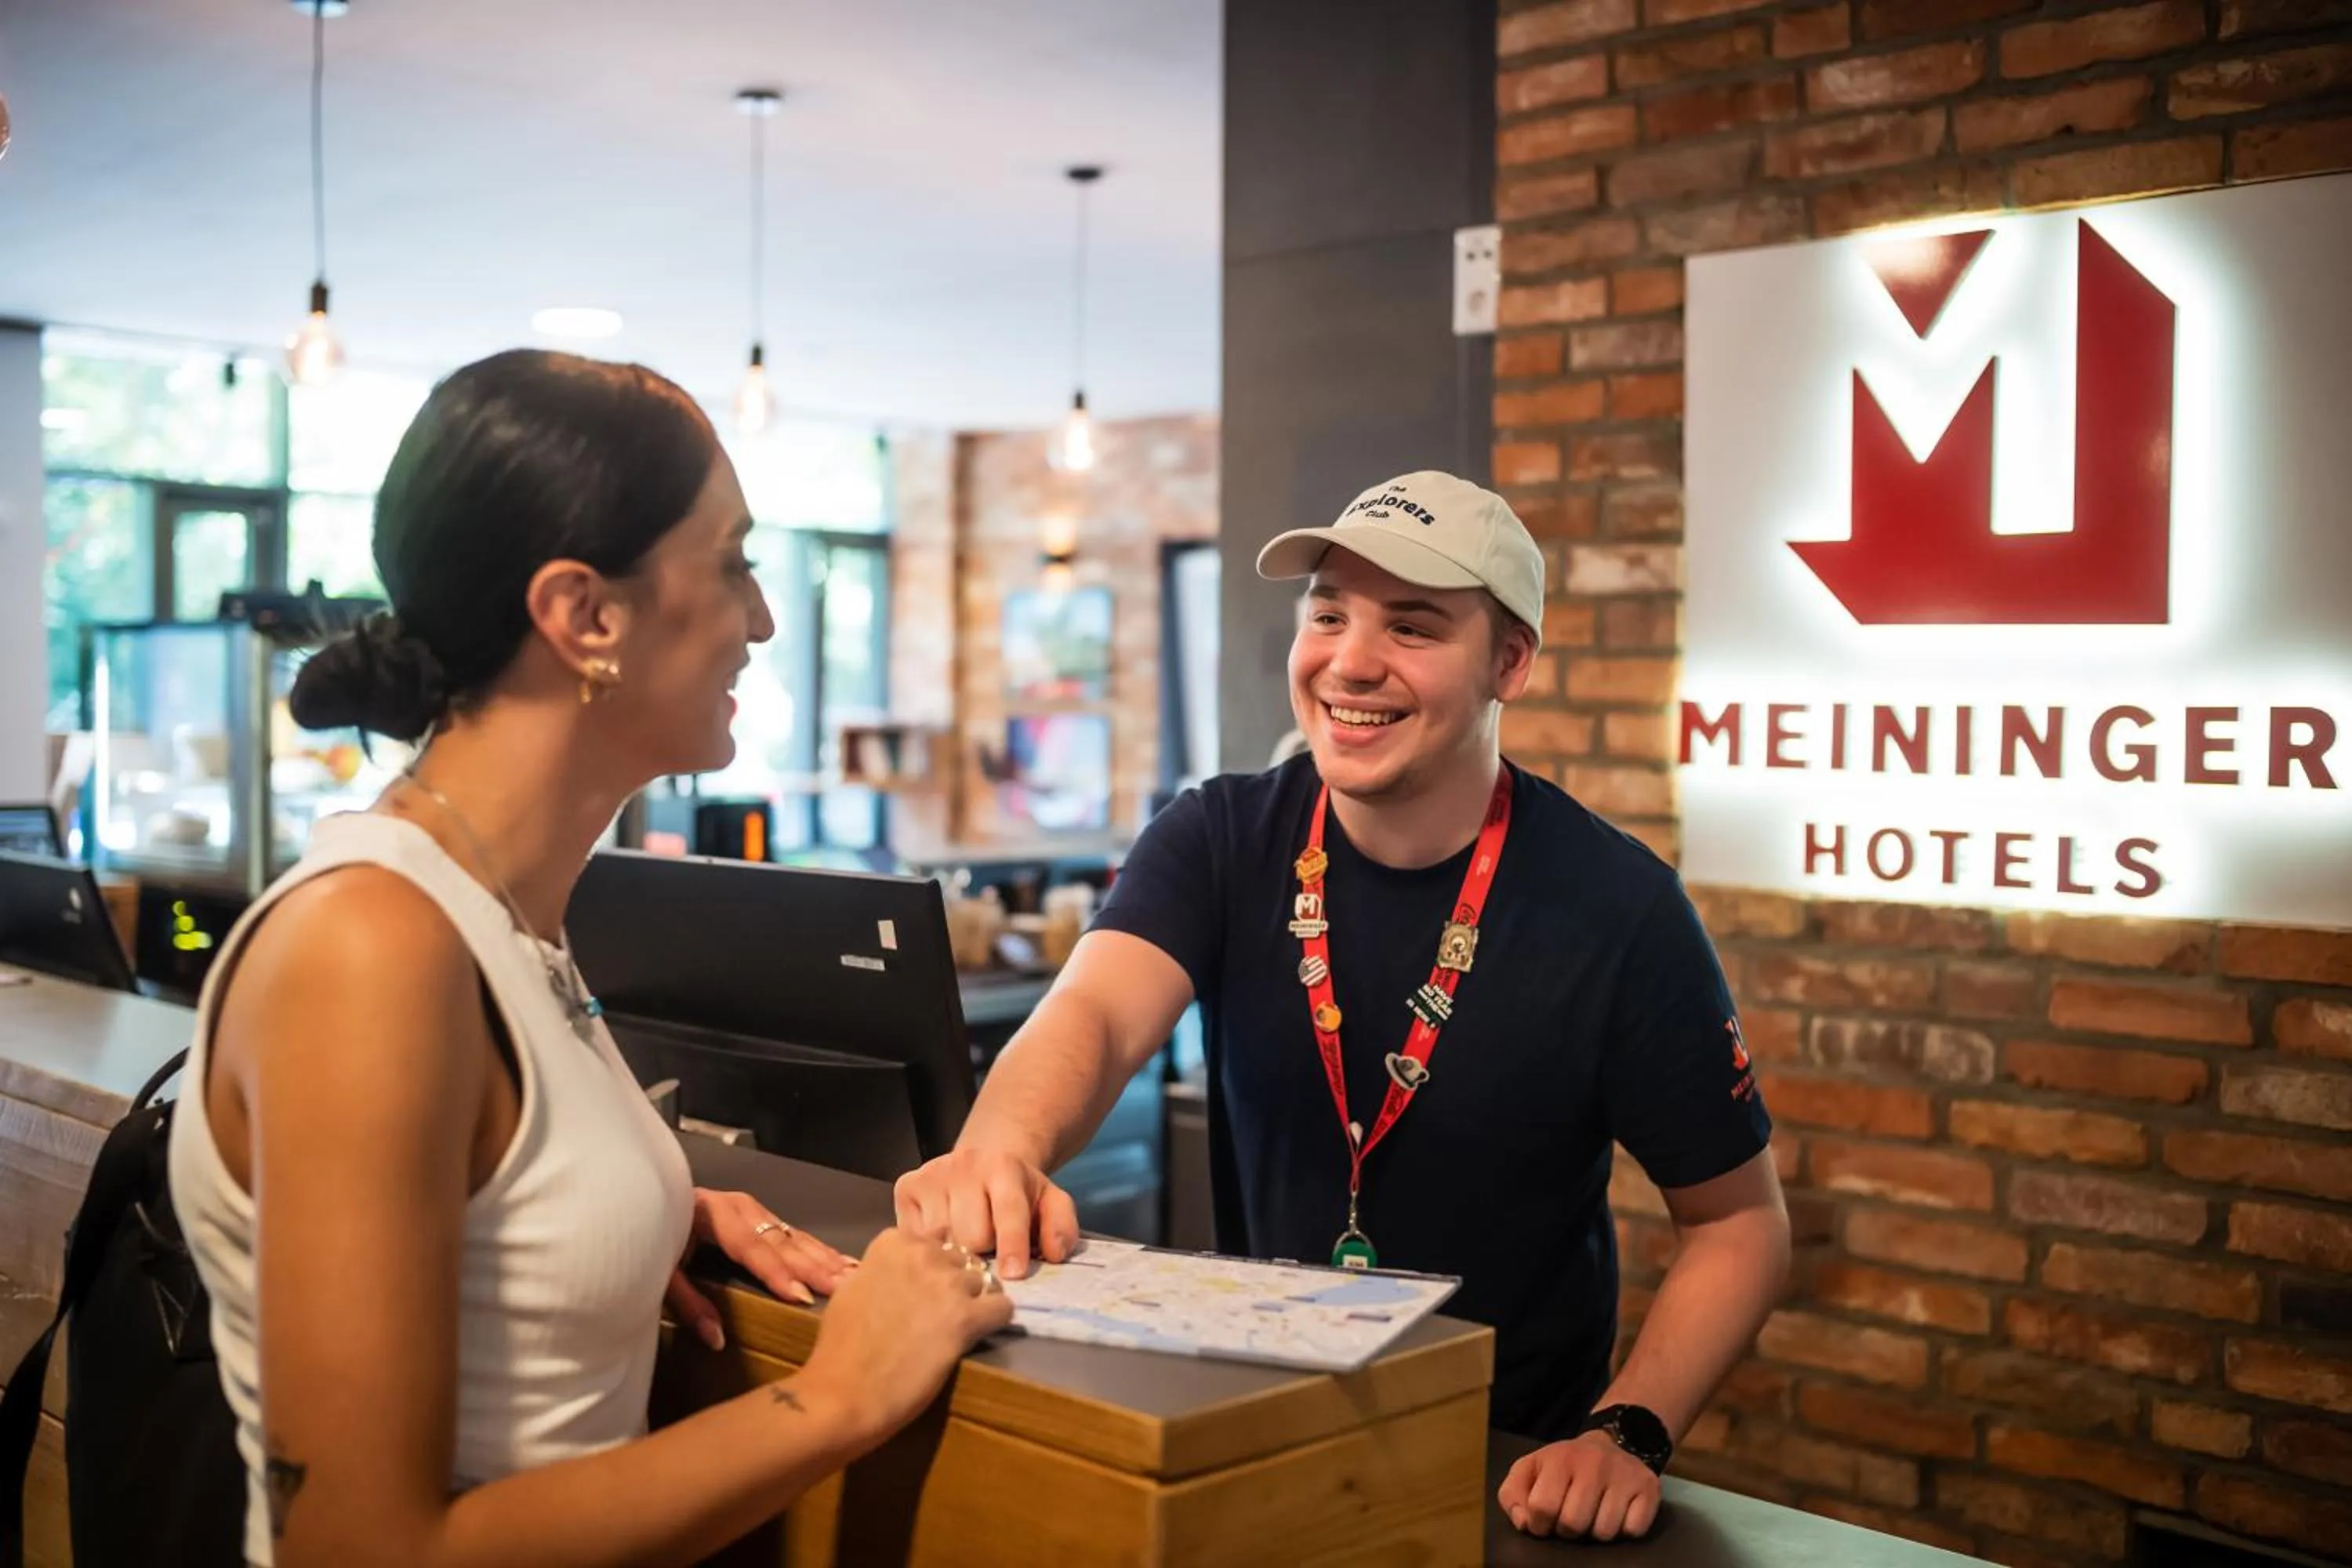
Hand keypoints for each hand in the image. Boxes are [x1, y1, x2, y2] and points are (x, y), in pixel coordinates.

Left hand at [665, 1189, 854, 1349]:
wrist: (639, 1202)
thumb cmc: (646, 1239)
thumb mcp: (657, 1275)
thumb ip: (687, 1303)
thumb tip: (718, 1340)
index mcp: (710, 1213)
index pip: (749, 1246)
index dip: (775, 1272)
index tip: (800, 1295)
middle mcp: (738, 1206)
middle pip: (780, 1239)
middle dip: (812, 1266)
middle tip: (842, 1288)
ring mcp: (751, 1208)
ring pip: (793, 1235)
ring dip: (824, 1258)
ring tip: (853, 1277)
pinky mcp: (759, 1215)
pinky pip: (793, 1234)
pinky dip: (819, 1251)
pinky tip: (843, 1262)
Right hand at [797, 1228, 1014, 1447]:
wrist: (844, 1392)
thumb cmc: (840, 1347)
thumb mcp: (852, 1288)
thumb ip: (881, 1269)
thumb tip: (898, 1271)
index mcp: (893, 1241)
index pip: (933, 1241)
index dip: (931, 1267)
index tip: (921, 1289)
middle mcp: (923, 1253)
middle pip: (960, 1259)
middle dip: (953, 1281)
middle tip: (940, 1312)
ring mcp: (947, 1284)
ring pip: (983, 1281)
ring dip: (975, 1300)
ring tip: (959, 1326)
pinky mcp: (967, 1318)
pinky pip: (1002, 1308)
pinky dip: (996, 1319)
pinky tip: (980, 1333)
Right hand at [892, 1146, 1079, 1279]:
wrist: (982, 1161)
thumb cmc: (1019, 1193)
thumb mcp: (1050, 1203)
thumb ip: (1061, 1226)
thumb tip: (1053, 1253)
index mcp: (1004, 1167)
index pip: (1008, 1212)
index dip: (1012, 1245)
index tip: (1013, 1274)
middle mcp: (965, 1165)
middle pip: (970, 1234)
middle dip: (982, 1253)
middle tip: (988, 1252)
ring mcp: (932, 1174)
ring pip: (939, 1238)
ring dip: (954, 1253)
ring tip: (964, 1246)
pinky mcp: (906, 1186)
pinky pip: (913, 1236)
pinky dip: (929, 1247)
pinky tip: (941, 1241)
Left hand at [1496, 1431, 1660, 1540]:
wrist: (1611, 1443)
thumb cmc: (1564, 1466)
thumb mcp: (1529, 1470)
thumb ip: (1512, 1495)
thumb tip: (1524, 1523)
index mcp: (1559, 1459)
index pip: (1542, 1507)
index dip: (1540, 1524)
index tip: (1544, 1521)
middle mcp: (1593, 1463)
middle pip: (1574, 1524)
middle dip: (1568, 1531)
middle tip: (1571, 1518)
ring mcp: (1624, 1475)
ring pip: (1604, 1532)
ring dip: (1596, 1533)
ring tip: (1594, 1514)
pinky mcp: (1649, 1488)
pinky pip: (1634, 1530)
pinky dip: (1624, 1530)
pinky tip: (1618, 1512)